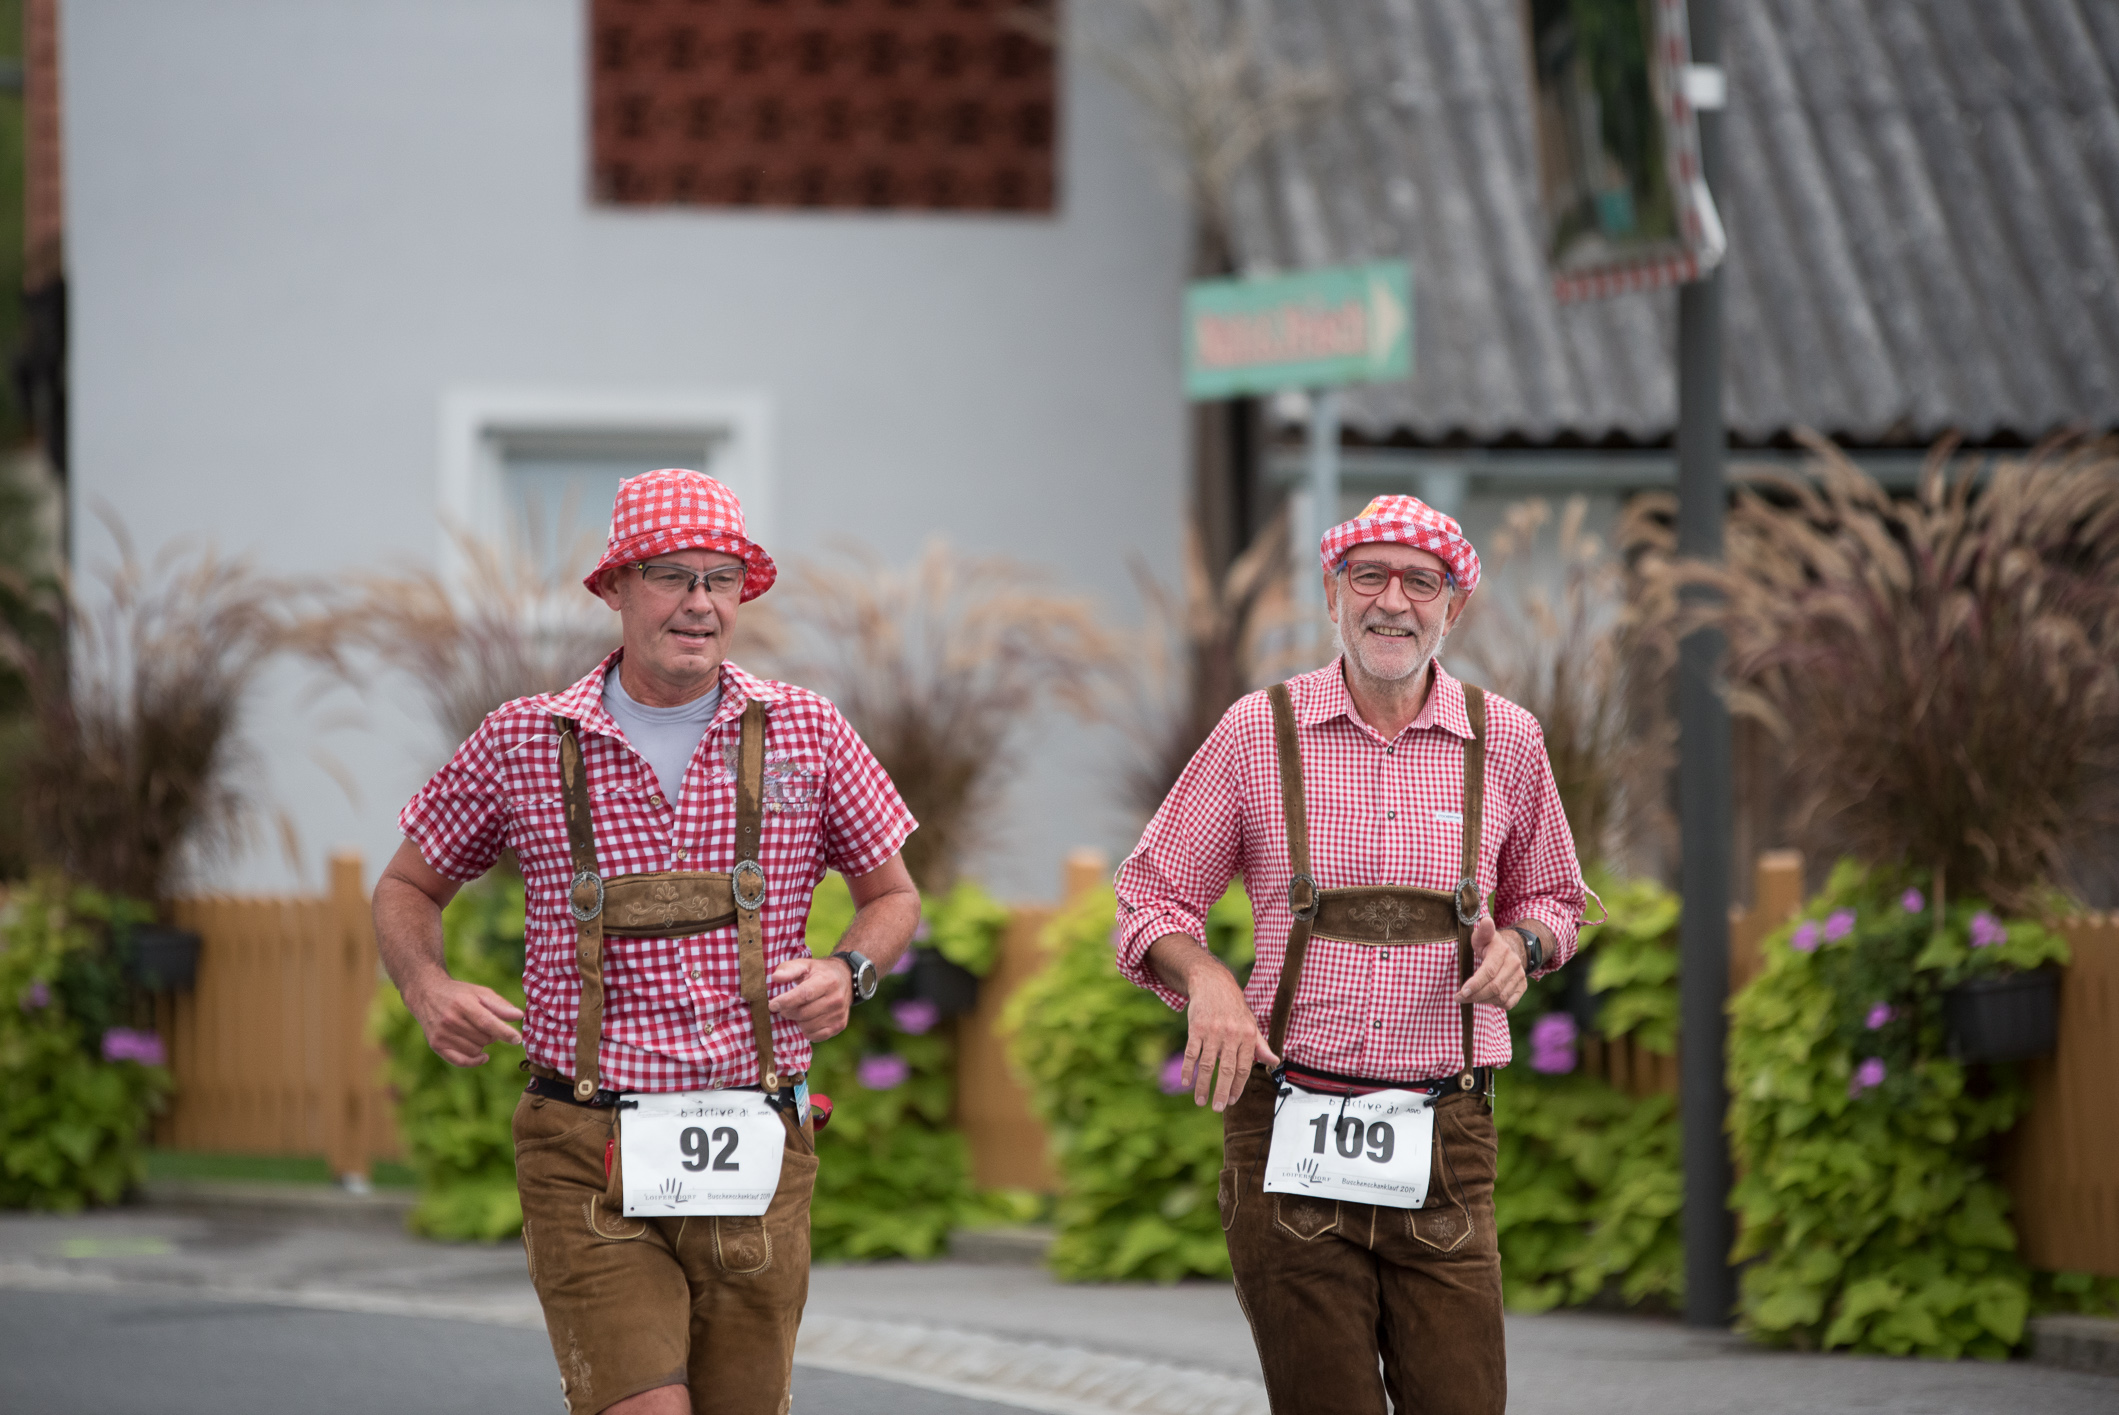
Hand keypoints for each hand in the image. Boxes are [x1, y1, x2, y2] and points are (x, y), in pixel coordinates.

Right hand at [405, 977, 523, 1066]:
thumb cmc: (460, 994)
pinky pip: (460, 1061)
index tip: (517, 1039)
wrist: (426, 994)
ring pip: (475, 1050)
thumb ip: (500, 1005)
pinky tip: (483, 1056)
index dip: (504, 1032)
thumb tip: (519, 1016)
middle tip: (486, 1024)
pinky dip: (474, 1061)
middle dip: (492, 1034)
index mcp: (463, 1004)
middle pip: (483, 1038)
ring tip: (476, 1031)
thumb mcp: (480, 992)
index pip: (487, 1022)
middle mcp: (450, 1020)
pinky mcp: (436, 1045)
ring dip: (482, 1044)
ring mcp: (441, 1034)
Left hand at [769, 955, 852, 1041]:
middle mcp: (836, 999)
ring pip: (808, 1026)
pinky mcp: (839, 1025)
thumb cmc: (820, 972)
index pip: (804, 994)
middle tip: (783, 1008)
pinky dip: (807, 1030)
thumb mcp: (805, 964)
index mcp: (827, 981)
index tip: (772, 1005)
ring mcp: (839, 1014)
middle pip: (804, 1013)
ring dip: (797, 1021)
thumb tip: (776, 977)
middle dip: (788, 1012)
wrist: (846, 978)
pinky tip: (806, 1020)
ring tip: (796, 1012)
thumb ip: (789, 969)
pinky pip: (816, 1036)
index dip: (786, 1001)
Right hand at [1181, 966, 1280, 1111]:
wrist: (1213, 984)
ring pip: (1207, 1064)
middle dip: (1222, 1092)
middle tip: (1218, 1108)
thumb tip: (1275, 1062)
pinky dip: (1188, 1068)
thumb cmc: (1234, 1008)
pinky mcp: (1196, 1028)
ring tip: (1200, 1101)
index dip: (1238, 1086)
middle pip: (1226, 1070)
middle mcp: (1231, 1034)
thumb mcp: (1251, 1024)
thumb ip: (1261, 1045)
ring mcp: (1212, 1031)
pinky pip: (1192, 1052)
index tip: (1232, 1100)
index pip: (1244, 1068)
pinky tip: (1186, 1081)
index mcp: (1248, 1036)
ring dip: (1202, 1085)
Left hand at [1456, 919, 1529, 1010]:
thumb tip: (1486, 921)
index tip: (1461, 992)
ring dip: (1482, 1000)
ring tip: (1469, 997)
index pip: (1489, 971)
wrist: (1511, 950)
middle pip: (1494, 987)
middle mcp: (1514, 964)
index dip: (1475, 984)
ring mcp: (1520, 976)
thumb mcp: (1482, 937)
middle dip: (1474, 995)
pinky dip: (1495, 1004)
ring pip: (1500, 997)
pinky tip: (1485, 998)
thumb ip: (1483, 931)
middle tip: (1459, 998)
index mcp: (1502, 951)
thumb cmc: (1489, 945)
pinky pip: (1508, 1003)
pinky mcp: (1522, 987)